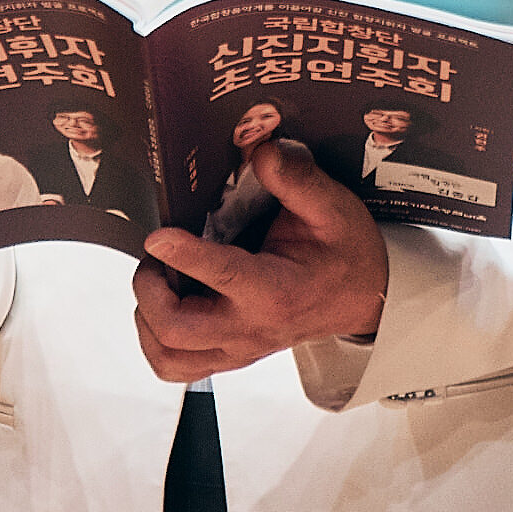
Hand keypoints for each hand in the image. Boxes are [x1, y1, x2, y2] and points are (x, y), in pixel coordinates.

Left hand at [132, 140, 387, 382]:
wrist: (365, 297)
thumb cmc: (346, 252)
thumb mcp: (331, 206)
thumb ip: (295, 177)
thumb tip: (259, 146)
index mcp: (276, 291)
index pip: (222, 277)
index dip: (183, 254)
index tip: (158, 234)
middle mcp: (251, 328)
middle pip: (176, 329)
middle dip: (150, 289)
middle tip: (155, 255)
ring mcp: (237, 348)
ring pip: (167, 356)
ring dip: (147, 318)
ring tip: (159, 280)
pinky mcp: (229, 355)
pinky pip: (176, 365)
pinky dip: (155, 340)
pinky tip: (164, 305)